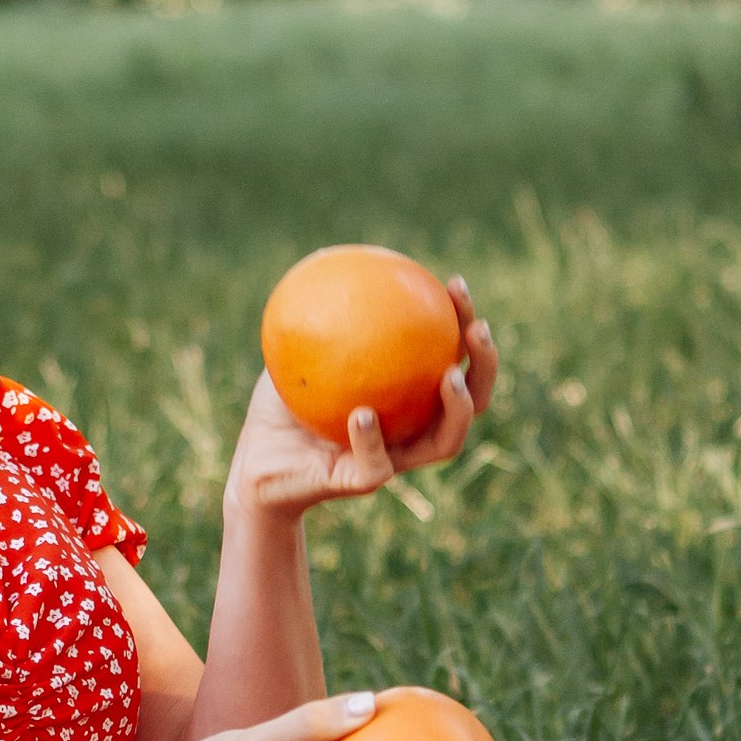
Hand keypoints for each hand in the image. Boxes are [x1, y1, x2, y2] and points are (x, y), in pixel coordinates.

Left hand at [225, 278, 499, 520]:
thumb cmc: (281, 407)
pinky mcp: (362, 483)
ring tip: (449, 377)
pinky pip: (376, 464)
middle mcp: (412, 429)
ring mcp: (394, 459)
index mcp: (408, 398)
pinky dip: (371, 439)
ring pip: (446, 442)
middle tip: (478, 330)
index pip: (451, 358)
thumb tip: (328, 257)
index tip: (454, 286)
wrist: (255, 466)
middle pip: (472, 401)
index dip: (464, 323)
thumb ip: (319, 315)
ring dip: (457, 410)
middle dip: (485, 365)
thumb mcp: (296, 349)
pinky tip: (364, 412)